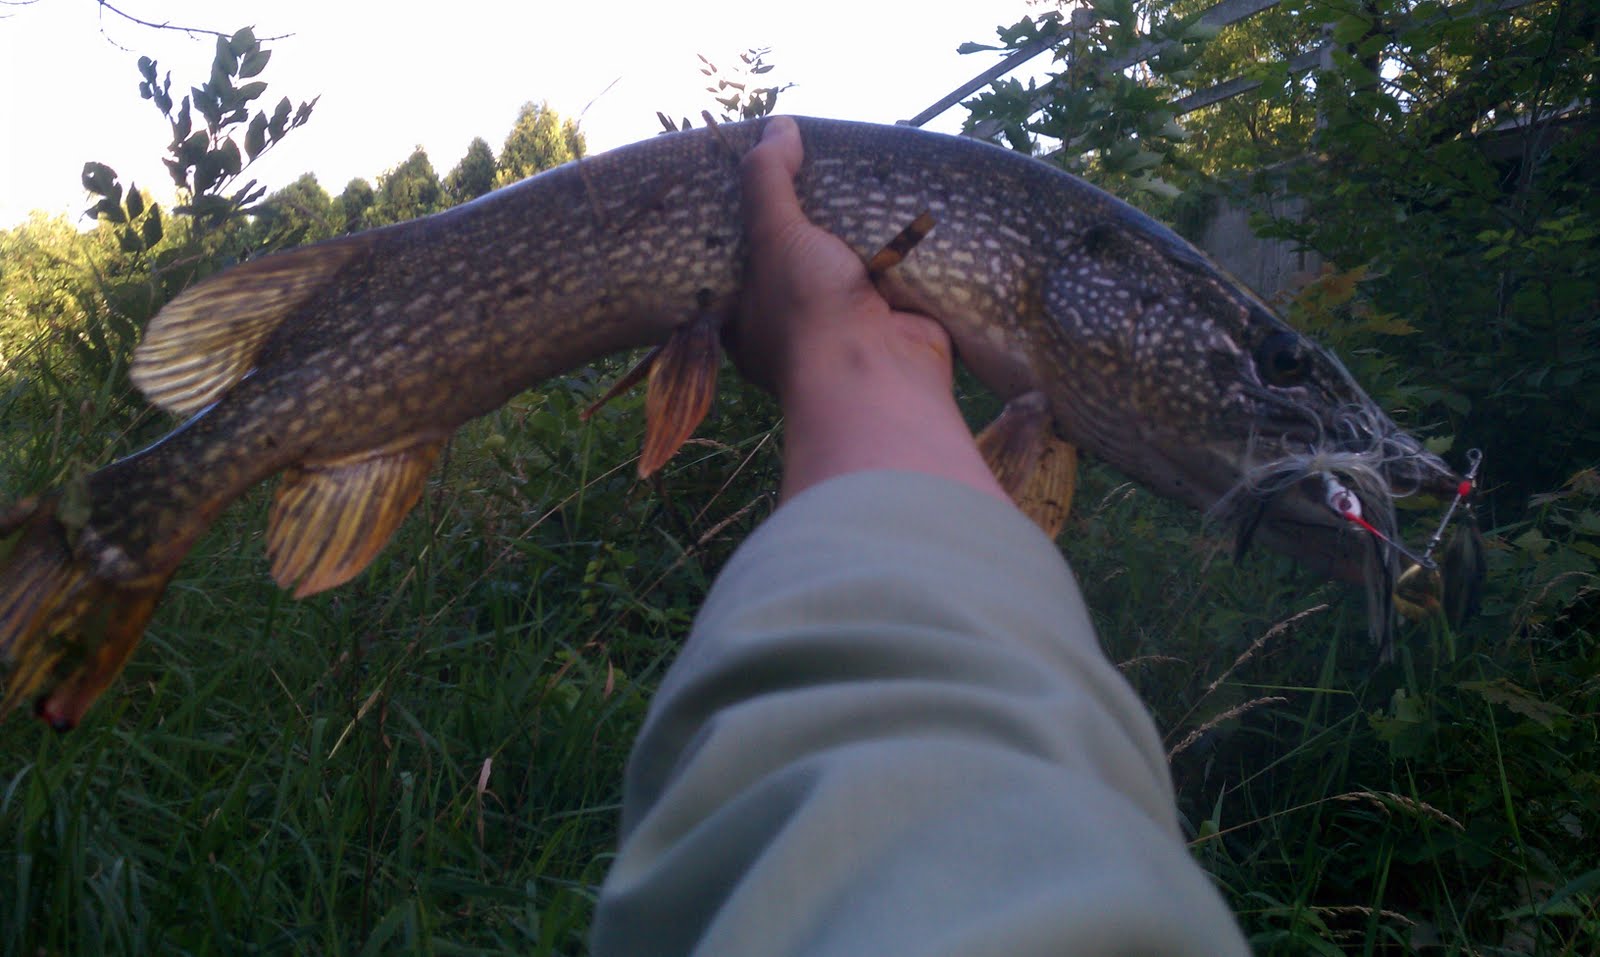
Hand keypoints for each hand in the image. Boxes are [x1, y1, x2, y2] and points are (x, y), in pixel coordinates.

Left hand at [735, 117, 1009, 505]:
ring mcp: (849, 328)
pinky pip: (897, 275)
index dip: (755, 222)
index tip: (772, 182)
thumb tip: (779, 125)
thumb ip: (769, 178)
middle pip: (803, 260)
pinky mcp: (896, 321)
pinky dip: (904, 250)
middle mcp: (797, 328)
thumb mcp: (774, 233)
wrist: (879, 374)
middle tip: (825, 172)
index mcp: (749, 319)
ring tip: (867, 179)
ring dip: (864, 235)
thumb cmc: (806, 311)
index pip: (745, 262)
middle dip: (817, 225)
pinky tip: (907, 207)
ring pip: (853, 267)